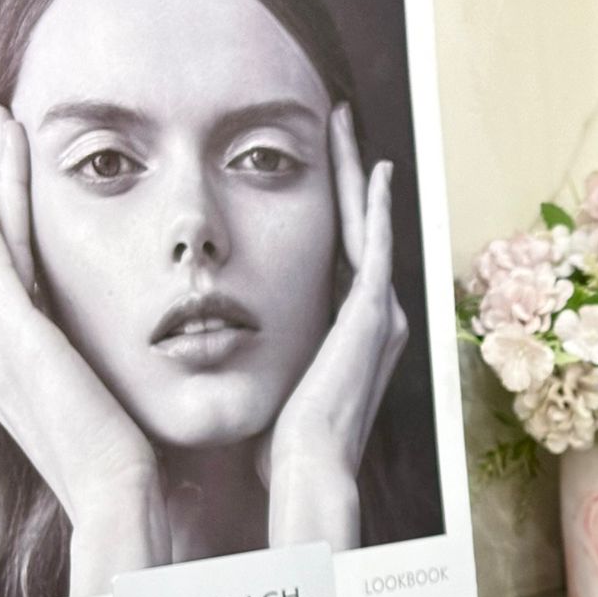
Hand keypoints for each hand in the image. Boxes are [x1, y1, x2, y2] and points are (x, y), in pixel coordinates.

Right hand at [0, 106, 167, 596]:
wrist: (118, 501)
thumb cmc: (137, 472)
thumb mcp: (124, 411)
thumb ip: (126, 379)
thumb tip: (169, 363)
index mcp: (26, 369)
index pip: (25, 277)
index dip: (26, 226)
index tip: (34, 183)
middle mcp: (0, 354)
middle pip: (4, 247)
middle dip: (6, 184)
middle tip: (7, 129)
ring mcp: (2, 347)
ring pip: (1, 243)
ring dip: (3, 182)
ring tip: (4, 129)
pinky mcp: (19, 341)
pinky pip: (1, 269)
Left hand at [264, 103, 407, 550]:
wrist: (305, 470)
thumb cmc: (279, 446)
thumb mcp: (269, 386)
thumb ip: (262, 357)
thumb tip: (216, 348)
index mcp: (353, 337)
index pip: (341, 256)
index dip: (331, 210)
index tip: (311, 170)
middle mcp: (378, 320)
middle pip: (360, 230)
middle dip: (349, 177)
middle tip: (339, 126)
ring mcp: (381, 315)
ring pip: (368, 225)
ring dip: (358, 175)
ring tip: (347, 128)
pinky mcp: (376, 313)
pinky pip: (377, 244)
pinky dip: (377, 204)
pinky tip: (373, 166)